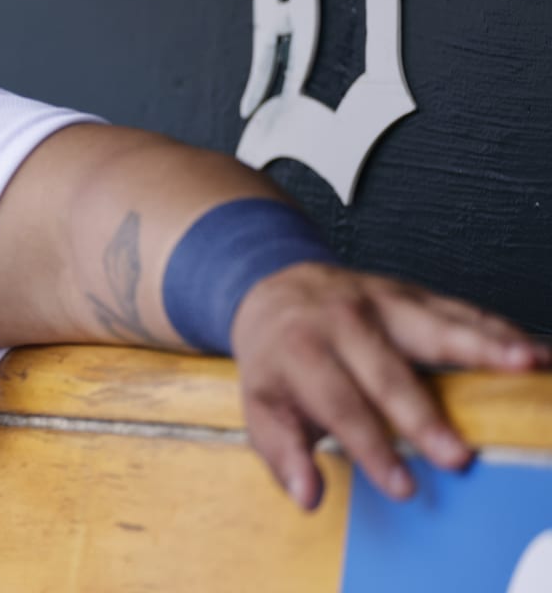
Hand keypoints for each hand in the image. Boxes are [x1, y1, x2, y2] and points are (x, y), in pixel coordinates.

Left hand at [232, 262, 549, 509]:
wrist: (274, 289)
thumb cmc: (278, 359)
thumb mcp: (262, 405)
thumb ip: (283, 453)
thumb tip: (306, 496)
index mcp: (300, 351)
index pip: (339, 405)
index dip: (371, 448)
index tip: (402, 488)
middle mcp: (341, 322)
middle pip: (386, 372)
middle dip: (423, 416)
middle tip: (457, 456)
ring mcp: (380, 302)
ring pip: (433, 325)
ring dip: (481, 347)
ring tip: (524, 365)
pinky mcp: (412, 293)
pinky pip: (459, 311)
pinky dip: (498, 331)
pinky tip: (531, 352)